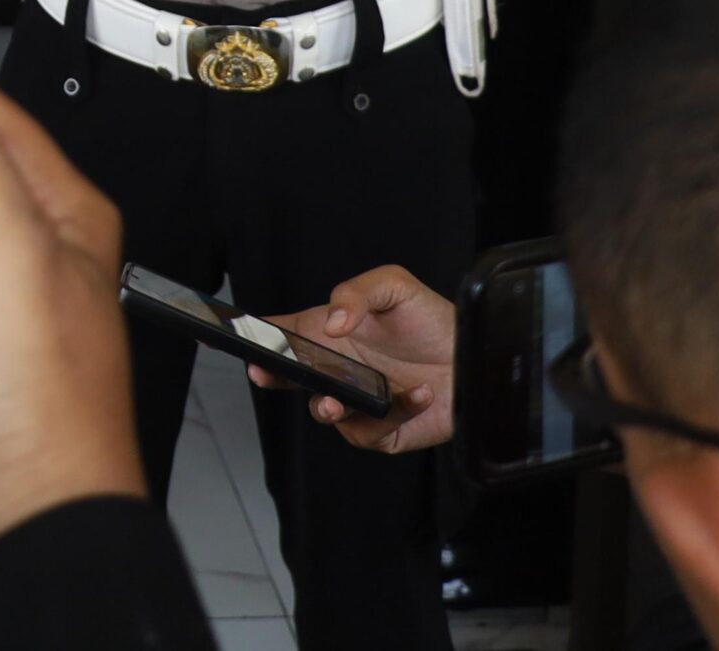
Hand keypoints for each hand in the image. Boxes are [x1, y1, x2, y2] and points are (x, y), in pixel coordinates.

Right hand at [245, 265, 455, 452]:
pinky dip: (392, 415)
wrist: (474, 358)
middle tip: (265, 372)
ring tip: (336, 399)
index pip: (284, 333)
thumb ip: (356, 293)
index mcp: (331, 333)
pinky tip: (416, 394)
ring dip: (325, 407)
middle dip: (272, 376)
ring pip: (324, 412)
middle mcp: (338, 370)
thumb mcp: (395, 286)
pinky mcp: (381, 431)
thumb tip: (331, 323)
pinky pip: (370, 431)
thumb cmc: (434, 321)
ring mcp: (356, 402)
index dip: (258, 336)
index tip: (243, 336)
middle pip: (291, 377)